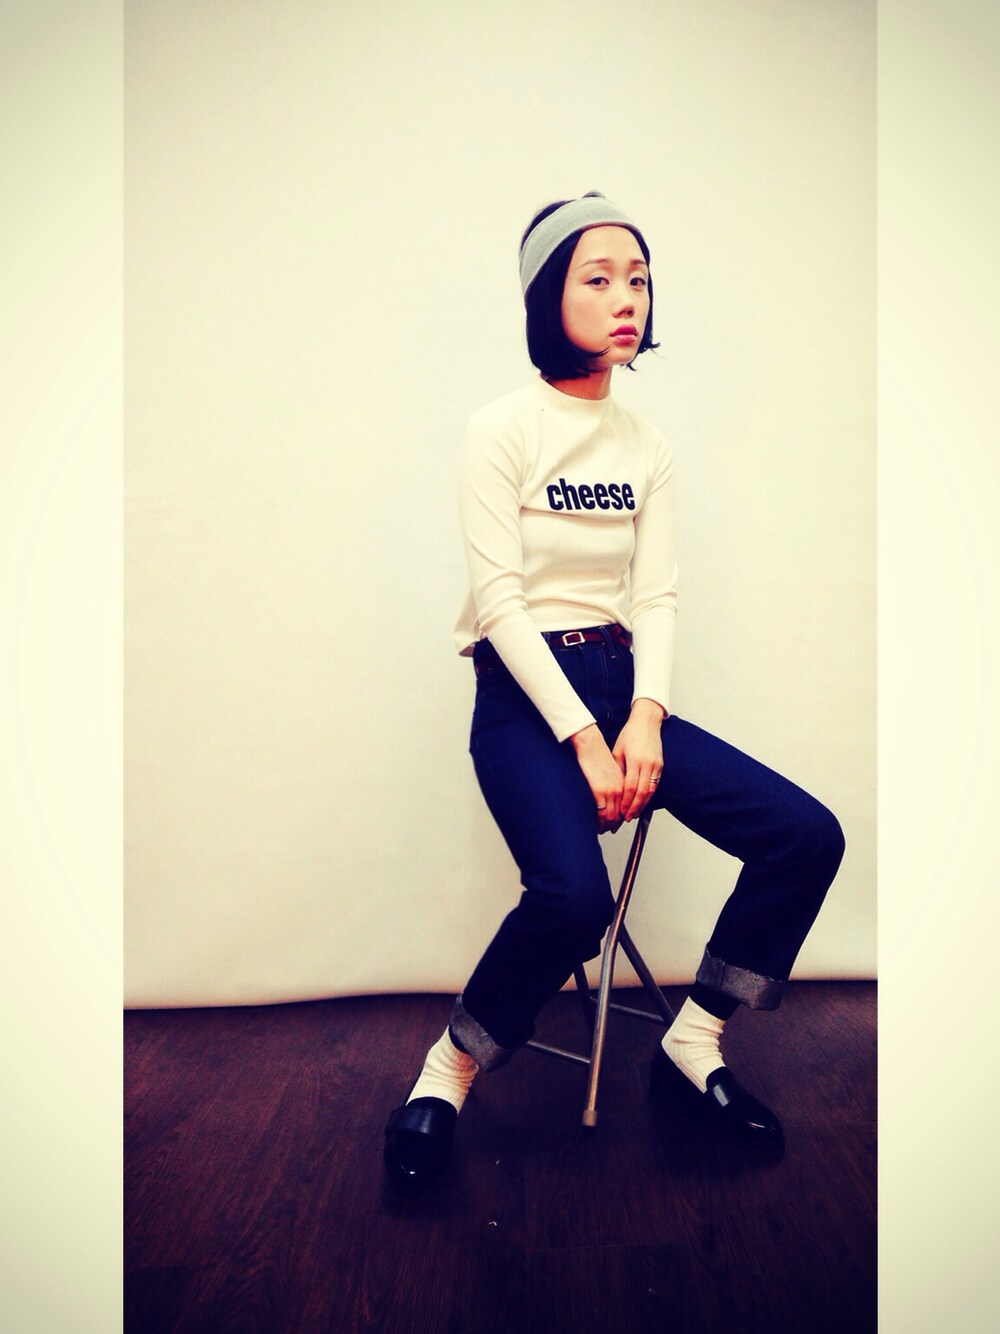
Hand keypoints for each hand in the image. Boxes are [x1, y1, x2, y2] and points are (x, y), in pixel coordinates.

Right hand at [569, 724, 624, 833]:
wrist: (590, 744)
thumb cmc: (596, 754)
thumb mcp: (611, 769)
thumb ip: (614, 782)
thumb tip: (610, 794)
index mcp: (623, 783)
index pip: (626, 806)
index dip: (622, 817)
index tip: (617, 823)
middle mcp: (620, 788)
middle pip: (621, 814)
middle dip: (615, 825)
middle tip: (608, 830)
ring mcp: (610, 791)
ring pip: (612, 817)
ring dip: (607, 826)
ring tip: (600, 830)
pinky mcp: (599, 792)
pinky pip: (602, 814)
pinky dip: (599, 822)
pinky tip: (595, 825)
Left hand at [612, 699, 664, 821]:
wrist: (646, 722)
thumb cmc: (630, 734)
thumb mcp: (617, 751)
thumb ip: (617, 770)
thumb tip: (614, 788)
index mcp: (635, 760)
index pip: (631, 788)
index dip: (626, 803)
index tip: (620, 812)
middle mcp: (648, 764)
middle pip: (642, 793)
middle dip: (634, 808)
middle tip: (627, 818)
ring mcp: (656, 765)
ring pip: (650, 791)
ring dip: (643, 805)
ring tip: (634, 814)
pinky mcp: (660, 765)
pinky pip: (655, 785)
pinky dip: (649, 796)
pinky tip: (643, 802)